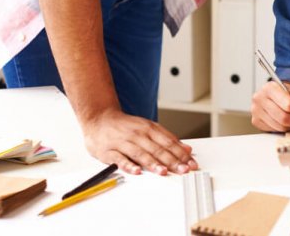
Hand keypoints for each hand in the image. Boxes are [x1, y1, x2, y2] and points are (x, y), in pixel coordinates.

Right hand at [81, 108, 197, 175]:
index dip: (181, 154)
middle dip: (172, 160)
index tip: (191, 163)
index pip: (168, 142)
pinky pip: (120, 159)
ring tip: (163, 171)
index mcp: (148, 129)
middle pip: (157, 149)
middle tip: (183, 170)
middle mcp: (137, 135)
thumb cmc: (125, 126)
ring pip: (140, 154)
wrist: (99, 119)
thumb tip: (186, 149)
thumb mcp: (148, 127)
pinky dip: (128, 165)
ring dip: (153, 163)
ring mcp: (123, 142)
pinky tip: (136, 171)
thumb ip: (166, 138)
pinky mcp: (109, 151)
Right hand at [250, 81, 289, 131]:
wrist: (276, 97)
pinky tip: (287, 123)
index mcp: (269, 87)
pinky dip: (283, 128)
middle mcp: (259, 98)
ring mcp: (255, 110)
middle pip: (283, 117)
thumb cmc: (286, 95)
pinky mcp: (256, 121)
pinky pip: (273, 129)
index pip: (288, 104)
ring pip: (279, 125)